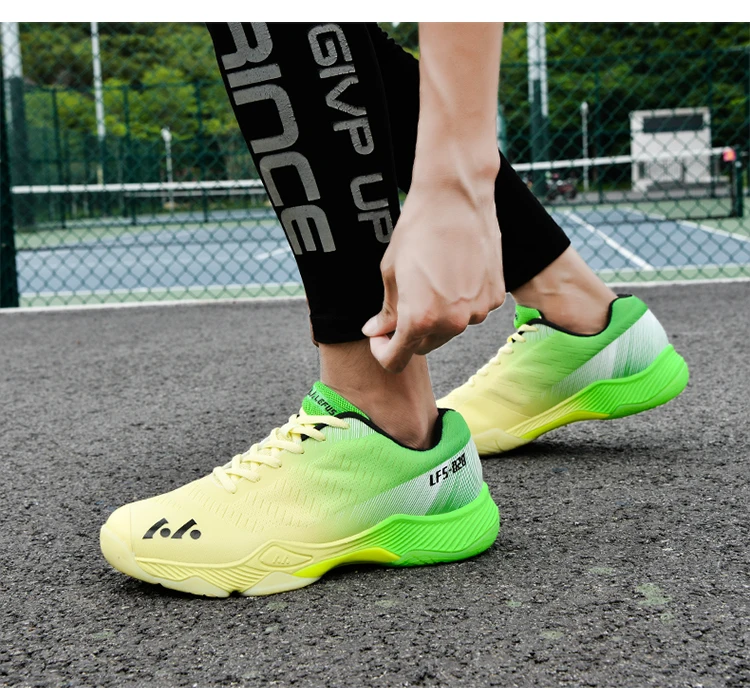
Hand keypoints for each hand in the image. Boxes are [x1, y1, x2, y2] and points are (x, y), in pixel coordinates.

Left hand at [362, 177, 505, 372]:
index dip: (383, 353)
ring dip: (437, 318)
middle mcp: (453, 323)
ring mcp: (478, 311)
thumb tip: (377, 332)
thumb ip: (387, 311)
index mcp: (421, 320)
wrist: (456, 198)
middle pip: (425, 347)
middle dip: (409, 334)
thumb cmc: (417, 230)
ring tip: (430, 282)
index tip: (379, 338)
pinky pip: (472, 311)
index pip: (397, 360)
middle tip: (401, 307)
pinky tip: (454, 275)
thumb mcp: (391, 273)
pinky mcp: (495, 297)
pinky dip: (460, 303)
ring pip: (450, 330)